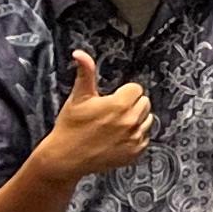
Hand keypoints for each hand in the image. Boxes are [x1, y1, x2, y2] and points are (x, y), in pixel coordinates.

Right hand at [41, 49, 153, 178]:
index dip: (123, 93)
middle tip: (112, 112)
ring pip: (147, 120)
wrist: (65, 158)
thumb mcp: (78, 97)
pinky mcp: (135, 153)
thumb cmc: (70, 126)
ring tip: (115, 126)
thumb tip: (80, 53)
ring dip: (135, 120)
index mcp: (119, 105)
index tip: (111, 100)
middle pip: (144, 103)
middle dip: (131, 105)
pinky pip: (145, 138)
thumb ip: (85, 72)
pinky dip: (135, 137)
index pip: (136, 89)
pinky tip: (118, 138)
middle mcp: (130, 121)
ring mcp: (134, 138)